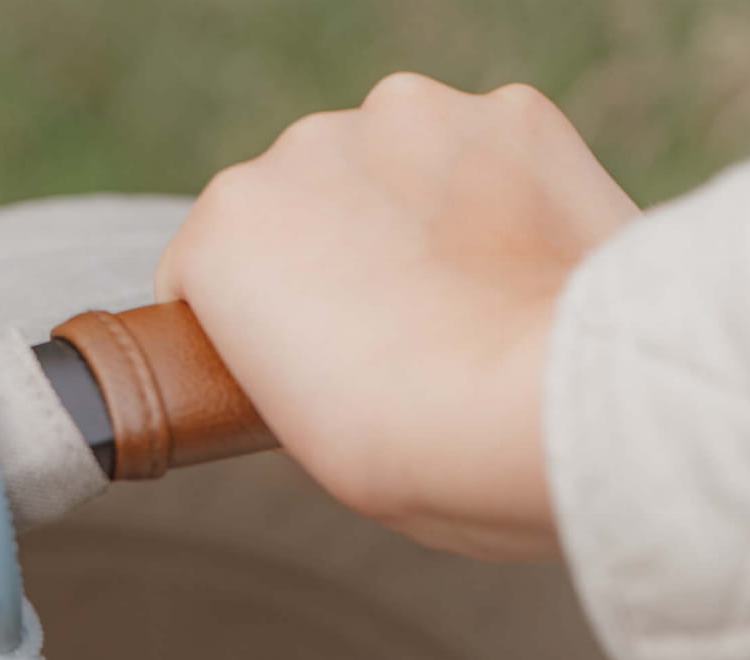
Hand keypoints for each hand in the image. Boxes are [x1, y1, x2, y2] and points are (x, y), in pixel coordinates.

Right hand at [156, 74, 638, 561]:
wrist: (537, 415)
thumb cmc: (413, 455)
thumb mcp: (304, 428)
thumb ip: (296, 350)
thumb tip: (342, 334)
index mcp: (229, 227)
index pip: (212, 264)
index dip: (253, 322)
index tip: (296, 365)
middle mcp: (304, 146)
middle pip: (305, 199)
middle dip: (337, 252)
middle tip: (392, 338)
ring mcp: (410, 117)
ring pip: (397, 162)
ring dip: (418, 213)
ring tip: (467, 302)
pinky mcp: (509, 113)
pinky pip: (488, 151)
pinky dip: (501, 196)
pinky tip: (522, 270)